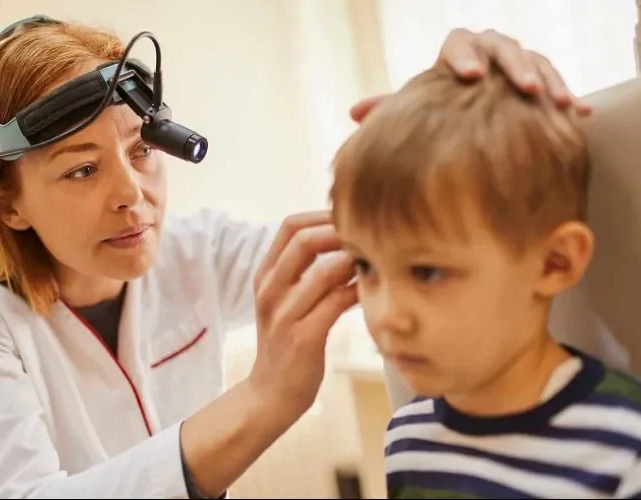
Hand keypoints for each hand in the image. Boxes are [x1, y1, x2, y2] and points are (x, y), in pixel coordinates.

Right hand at [249, 211, 357, 416]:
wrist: (270, 394)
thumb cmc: (287, 345)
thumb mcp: (286, 303)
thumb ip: (304, 273)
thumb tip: (344, 241)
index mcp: (265, 276)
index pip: (290, 226)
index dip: (323, 214)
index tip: (351, 219)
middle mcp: (270, 290)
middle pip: (304, 239)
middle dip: (341, 232)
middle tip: (370, 237)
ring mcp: (284, 314)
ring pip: (322, 270)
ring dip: (354, 261)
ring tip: (375, 262)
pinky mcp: (302, 337)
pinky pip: (335, 302)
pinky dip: (357, 291)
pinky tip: (371, 292)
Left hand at [350, 28, 591, 122]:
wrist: (469, 122)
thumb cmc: (438, 114)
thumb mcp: (417, 112)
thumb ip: (391, 110)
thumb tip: (354, 114)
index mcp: (455, 55)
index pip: (458, 42)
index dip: (463, 55)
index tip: (468, 76)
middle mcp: (489, 53)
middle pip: (504, 46)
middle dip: (515, 66)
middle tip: (523, 88)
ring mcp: (518, 65)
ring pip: (537, 61)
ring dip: (549, 80)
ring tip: (559, 102)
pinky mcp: (543, 82)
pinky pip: (558, 82)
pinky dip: (568, 96)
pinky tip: (579, 114)